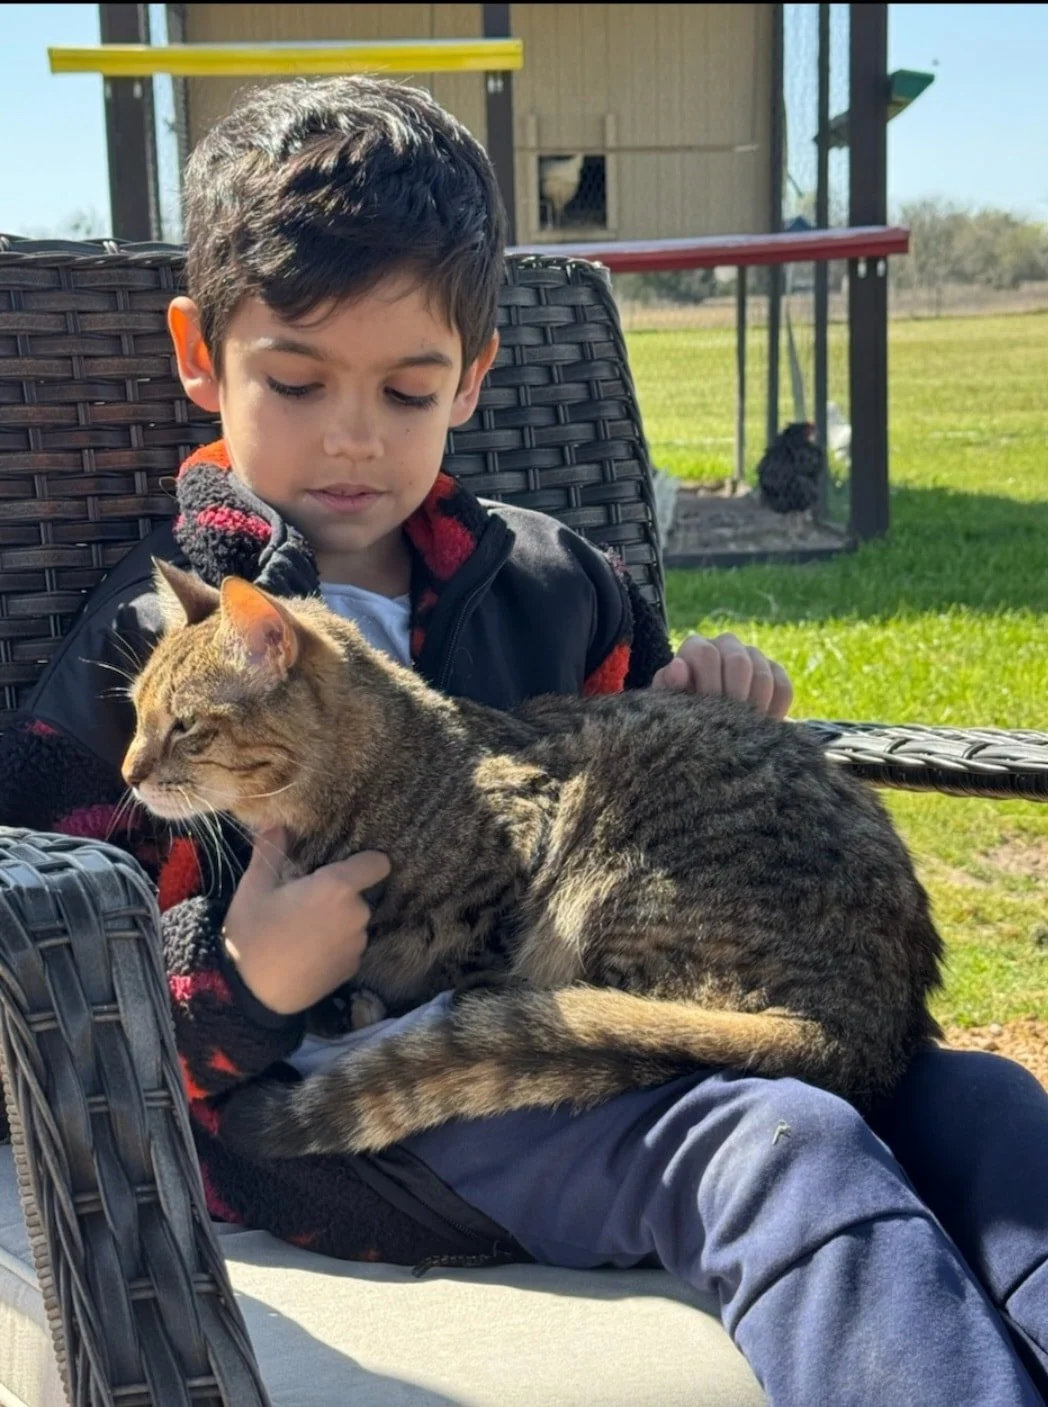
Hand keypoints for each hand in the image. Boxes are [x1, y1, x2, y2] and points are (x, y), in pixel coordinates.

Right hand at [222, 827, 390, 1014]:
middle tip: (305, 901)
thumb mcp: (254, 886)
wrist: (249, 993)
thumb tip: (277, 822)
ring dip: (337, 921)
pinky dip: (336, 945)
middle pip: (359, 894)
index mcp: (337, 887)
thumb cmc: (252, 933)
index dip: (366, 862)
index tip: (346, 865)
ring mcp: (357, 944)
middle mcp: (356, 914)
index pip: (378, 864)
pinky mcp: (352, 969)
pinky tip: (308, 951)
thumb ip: (271, 849)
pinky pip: (350, 946)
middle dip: (339, 895)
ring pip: (354, 921)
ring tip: (303, 929)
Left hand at [652, 633, 792, 718]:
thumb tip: (678, 666)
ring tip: (742, 729)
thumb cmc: (681, 713)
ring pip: (763, 675)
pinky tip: (760, 724)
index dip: (709, 685)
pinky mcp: (775, 671)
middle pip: (739, 662)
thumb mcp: (669, 703)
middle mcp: (725, 644)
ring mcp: (753, 655)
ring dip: (754, 706)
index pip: (707, 655)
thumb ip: (670, 685)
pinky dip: (774, 709)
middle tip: (730, 724)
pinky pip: (783, 687)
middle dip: (734, 697)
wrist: (706, 727)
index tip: (708, 713)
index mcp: (696, 647)